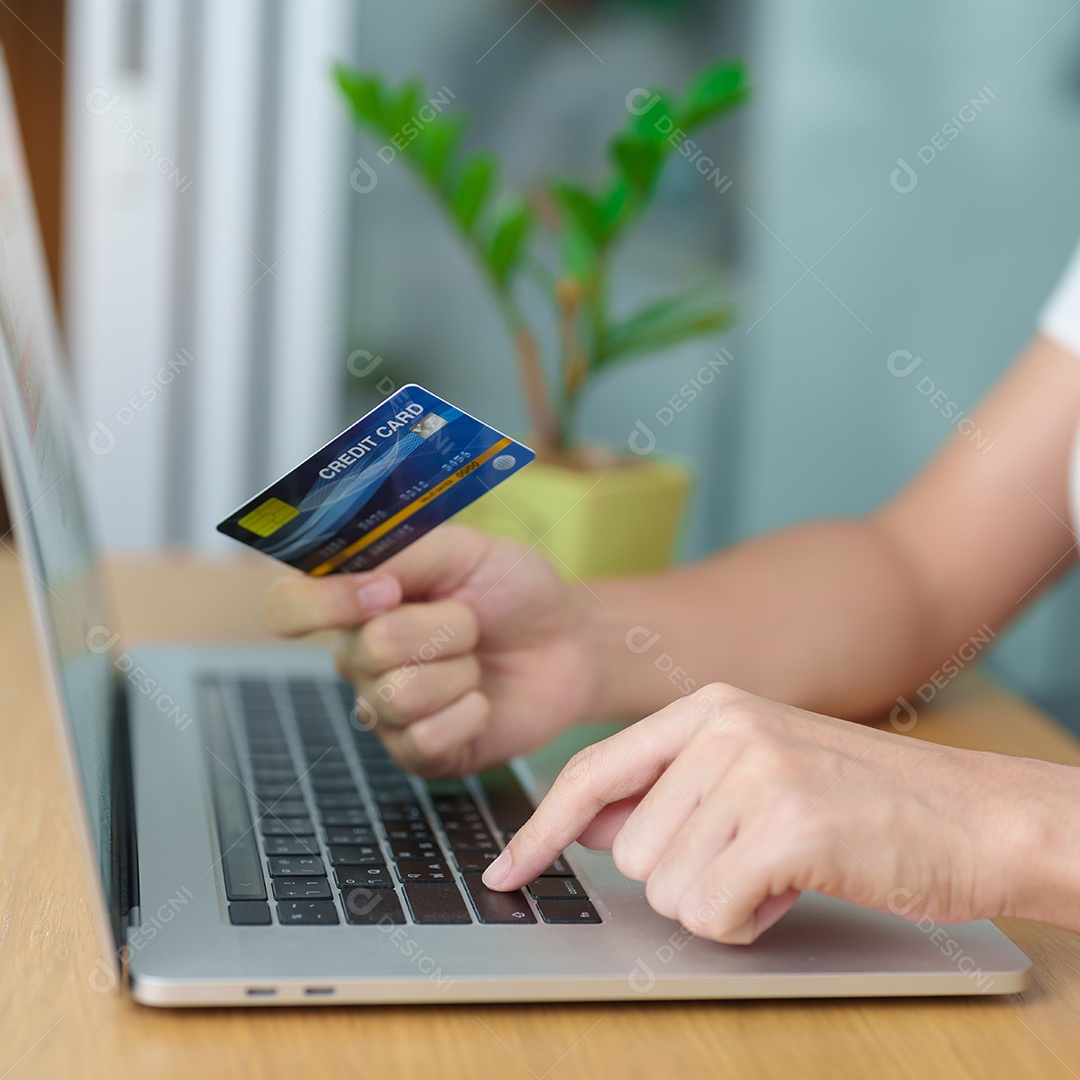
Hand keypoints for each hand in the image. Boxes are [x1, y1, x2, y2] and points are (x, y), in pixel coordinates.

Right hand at [264, 525, 600, 775]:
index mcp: (354, 600)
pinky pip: (426, 739)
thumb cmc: (514, 589)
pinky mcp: (419, 753)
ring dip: (459, 671)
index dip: (328, 603)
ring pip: (399, 696)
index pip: (289, 608)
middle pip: (368, 650)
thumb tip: (365, 582)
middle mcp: (358, 658)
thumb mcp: (464, 549)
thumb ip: (406, 553)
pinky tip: (481, 700)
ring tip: (476, 660)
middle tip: (470, 622)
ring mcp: (385, 709)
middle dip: (442, 629)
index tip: (387, 591)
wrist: (570, 640)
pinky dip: (470, 713)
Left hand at [483, 682, 1077, 942]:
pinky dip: (747, 921)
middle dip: (685, 875)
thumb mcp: (751, 772)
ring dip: (720, 899)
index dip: (540, 828)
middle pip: (628, 850)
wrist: (972, 814)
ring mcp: (754, 770)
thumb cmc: (858, 801)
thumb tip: (578, 823)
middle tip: (754, 855)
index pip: (592, 771)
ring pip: (664, 887)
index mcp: (706, 709)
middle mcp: (721, 728)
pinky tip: (794, 886)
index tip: (507, 871)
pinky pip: (711, 913)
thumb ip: (664, 792)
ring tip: (780, 865)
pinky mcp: (786, 824)